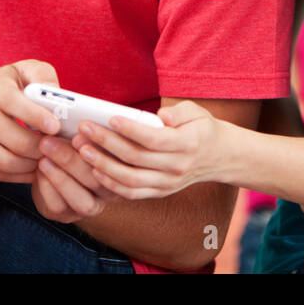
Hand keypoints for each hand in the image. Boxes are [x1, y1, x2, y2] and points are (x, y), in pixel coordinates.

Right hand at [0, 59, 62, 183]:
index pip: (14, 103)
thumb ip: (42, 76)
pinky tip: (32, 166)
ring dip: (32, 164)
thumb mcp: (21, 70)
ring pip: (7, 162)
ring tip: (47, 157)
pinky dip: (19, 175)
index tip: (56, 126)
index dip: (37, 117)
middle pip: (16, 141)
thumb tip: (57, 94)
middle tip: (58, 147)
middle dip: (42, 148)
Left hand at [31, 134, 118, 223]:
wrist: (51, 167)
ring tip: (44, 158)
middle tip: (52, 141)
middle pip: (98, 182)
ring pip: (82, 200)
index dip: (103, 146)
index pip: (120, 162)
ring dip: (60, 177)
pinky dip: (48, 187)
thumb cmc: (72, 145)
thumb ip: (87, 132)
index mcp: (121, 169)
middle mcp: (110, 193)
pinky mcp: (67, 215)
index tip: (83, 130)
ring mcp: (91, 207)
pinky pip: (59, 206)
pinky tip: (39, 171)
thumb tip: (78, 117)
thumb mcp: (84, 136)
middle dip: (73, 160)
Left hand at [72, 100, 223, 198]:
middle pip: (136, 158)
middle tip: (85, 129)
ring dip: (103, 166)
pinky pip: (132, 193)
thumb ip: (180, 111)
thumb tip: (161, 115)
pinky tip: (96, 171)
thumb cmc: (202, 128)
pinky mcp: (161, 192)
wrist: (219, 156)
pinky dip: (112, 185)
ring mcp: (168, 183)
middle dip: (107, 143)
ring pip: (130, 179)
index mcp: (188, 143)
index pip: (154, 139)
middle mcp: (177, 166)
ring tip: (84, 151)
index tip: (111, 118)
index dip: (131, 130)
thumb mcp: (197, 112)